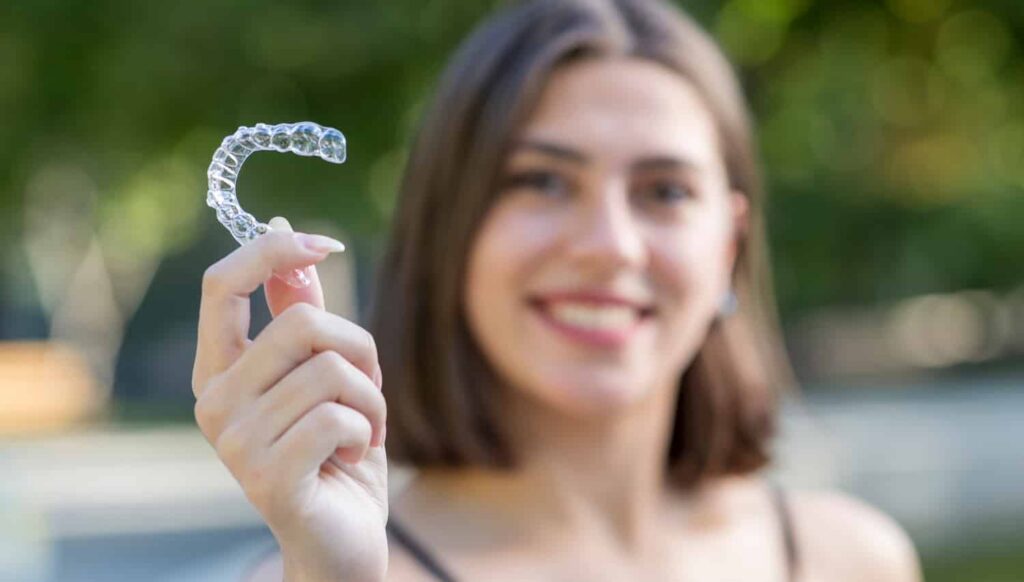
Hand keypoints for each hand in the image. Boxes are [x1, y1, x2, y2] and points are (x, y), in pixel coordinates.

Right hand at [192, 216, 388, 581]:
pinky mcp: (267, 477)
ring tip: (364, 433)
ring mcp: (234, 444)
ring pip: (332, 372)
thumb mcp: (322, 374)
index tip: (323, 242)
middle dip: (360, 350)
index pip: (221, 285)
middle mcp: (213, 404)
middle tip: (369, 390)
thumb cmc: (336, 452)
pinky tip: (355, 458)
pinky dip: (368, 433)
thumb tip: (283, 231)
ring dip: (372, 401)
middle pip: (301, 324)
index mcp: (219, 373)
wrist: (342, 540)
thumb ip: (300, 311)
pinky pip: (339, 417)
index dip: (272, 251)